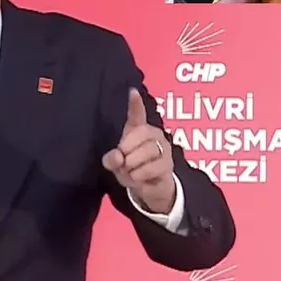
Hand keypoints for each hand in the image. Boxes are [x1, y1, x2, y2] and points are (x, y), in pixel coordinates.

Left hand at [101, 89, 175, 212]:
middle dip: (127, 148)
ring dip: (133, 164)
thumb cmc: (132, 169)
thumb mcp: (116, 165)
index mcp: (138, 131)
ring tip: (130, 172)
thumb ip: (111, 159)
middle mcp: (154, 135)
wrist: (149, 189)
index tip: (132, 91)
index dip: (135, 103)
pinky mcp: (168, 164)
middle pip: (142, 133)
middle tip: (123, 162)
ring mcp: (163, 148)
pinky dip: (139, 175)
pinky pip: (151, 167)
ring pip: (148, 150)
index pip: (137, 114)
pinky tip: (137, 178)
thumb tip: (118, 156)